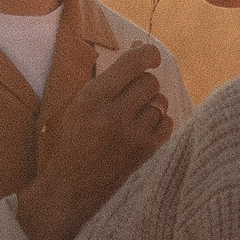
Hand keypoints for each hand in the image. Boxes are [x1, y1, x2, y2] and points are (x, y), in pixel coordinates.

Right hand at [15, 43, 173, 239]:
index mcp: (91, 99)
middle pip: (149, 82)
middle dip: (143, 85)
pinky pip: (167, 123)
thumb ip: (109, 78)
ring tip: (132, 118)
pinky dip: (158, 124)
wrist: (72, 190)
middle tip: (130, 97)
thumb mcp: (78, 106)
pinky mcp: (147, 153)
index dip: (147, 54)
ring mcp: (133, 136)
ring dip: (150, 106)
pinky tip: (141, 131)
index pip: (132, 63)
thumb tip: (141, 49)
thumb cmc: (74, 142)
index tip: (149, 55)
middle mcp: (113, 115)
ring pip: (160, 103)